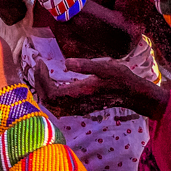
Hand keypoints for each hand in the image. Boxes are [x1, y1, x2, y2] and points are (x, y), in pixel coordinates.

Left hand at [34, 57, 167, 119]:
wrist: (132, 94)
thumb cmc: (120, 78)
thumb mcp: (105, 66)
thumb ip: (85, 65)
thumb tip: (66, 62)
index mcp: (80, 93)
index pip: (51, 92)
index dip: (41, 79)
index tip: (40, 62)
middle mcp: (76, 104)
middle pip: (47, 100)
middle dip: (39, 82)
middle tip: (38, 65)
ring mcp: (77, 108)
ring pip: (51, 105)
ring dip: (43, 89)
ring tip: (42, 72)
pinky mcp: (79, 108)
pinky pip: (58, 106)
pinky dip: (50, 94)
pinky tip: (53, 81)